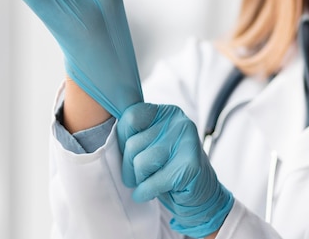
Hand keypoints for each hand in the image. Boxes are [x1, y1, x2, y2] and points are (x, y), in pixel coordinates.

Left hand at [117, 103, 233, 237]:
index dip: (124, 138)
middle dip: (130, 166)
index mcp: (167, 112)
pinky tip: (151, 193)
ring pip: (140, 163)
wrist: (201, 196)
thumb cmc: (168, 169)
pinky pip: (152, 182)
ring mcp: (188, 143)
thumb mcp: (151, 143)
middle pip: (132, 144)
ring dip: (140, 180)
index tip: (133, 152)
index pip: (131, 117)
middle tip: (140, 175)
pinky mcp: (190, 167)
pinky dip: (146, 192)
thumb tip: (107, 130)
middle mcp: (180, 123)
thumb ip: (135, 132)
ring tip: (150, 182)